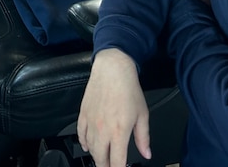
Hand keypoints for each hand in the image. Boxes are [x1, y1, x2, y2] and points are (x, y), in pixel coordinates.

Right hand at [77, 48, 151, 166]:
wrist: (112, 70)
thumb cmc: (128, 89)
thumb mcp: (142, 115)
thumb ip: (143, 137)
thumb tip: (146, 153)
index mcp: (119, 132)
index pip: (116, 162)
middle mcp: (102, 130)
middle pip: (100, 159)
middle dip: (106, 166)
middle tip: (112, 166)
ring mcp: (91, 122)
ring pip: (90, 148)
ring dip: (97, 156)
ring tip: (103, 159)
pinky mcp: (83, 114)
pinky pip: (81, 134)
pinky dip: (84, 143)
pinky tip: (88, 146)